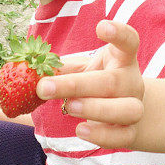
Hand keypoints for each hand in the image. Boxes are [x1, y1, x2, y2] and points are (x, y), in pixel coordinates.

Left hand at [36, 20, 144, 148]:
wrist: (122, 111)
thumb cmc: (95, 84)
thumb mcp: (80, 70)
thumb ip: (58, 68)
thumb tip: (29, 68)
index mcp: (121, 59)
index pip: (129, 42)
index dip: (119, 33)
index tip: (101, 27)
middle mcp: (131, 81)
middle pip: (113, 82)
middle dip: (77, 85)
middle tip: (44, 87)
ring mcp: (135, 107)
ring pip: (128, 110)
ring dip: (96, 109)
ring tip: (68, 108)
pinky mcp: (131, 131)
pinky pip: (123, 137)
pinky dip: (102, 135)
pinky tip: (80, 130)